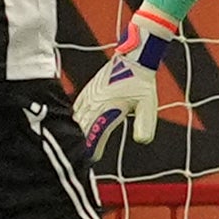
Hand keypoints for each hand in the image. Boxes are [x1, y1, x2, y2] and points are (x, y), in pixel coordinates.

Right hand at [73, 10, 177, 151]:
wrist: (132, 59)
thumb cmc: (141, 82)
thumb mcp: (149, 103)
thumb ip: (146, 123)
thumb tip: (143, 141)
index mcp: (106, 107)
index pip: (95, 133)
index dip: (92, 147)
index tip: (91, 160)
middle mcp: (92, 103)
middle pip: (80, 128)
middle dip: (79, 143)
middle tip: (77, 160)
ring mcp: (87, 97)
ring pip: (75, 119)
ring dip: (74, 133)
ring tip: (71, 149)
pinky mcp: (86, 93)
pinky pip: (74, 110)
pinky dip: (72, 121)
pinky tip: (70, 130)